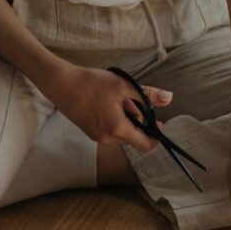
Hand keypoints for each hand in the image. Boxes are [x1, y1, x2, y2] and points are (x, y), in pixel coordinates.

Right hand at [41, 63, 172, 153]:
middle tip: (129, 99)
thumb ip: (148, 95)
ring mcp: (98, 138)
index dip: (155, 136)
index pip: (145, 145)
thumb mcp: (124, 86)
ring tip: (115, 99)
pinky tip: (106, 103)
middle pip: (133, 136)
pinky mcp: (90, 133)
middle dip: (137, 120)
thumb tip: (169, 99)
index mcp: (118, 129)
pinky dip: (114, 120)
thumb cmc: (92, 84)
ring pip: (121, 132)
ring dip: (125, 119)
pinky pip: (110, 130)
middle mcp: (108, 139)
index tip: (157, 122)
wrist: (62, 85)